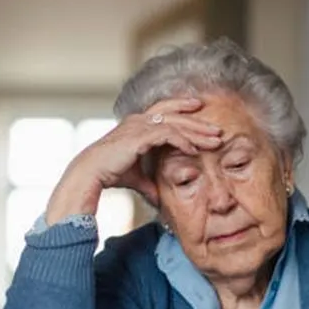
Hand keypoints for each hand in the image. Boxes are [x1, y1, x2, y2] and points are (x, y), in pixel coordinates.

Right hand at [45, 97, 222, 224]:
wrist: (91, 172)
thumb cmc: (109, 173)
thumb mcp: (136, 177)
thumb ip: (150, 183)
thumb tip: (159, 200)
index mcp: (137, 124)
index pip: (165, 110)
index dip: (183, 108)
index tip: (200, 110)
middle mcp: (139, 120)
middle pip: (176, 115)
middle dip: (198, 122)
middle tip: (217, 130)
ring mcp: (139, 125)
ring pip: (176, 123)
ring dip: (197, 132)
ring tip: (214, 140)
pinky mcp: (140, 135)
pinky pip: (168, 134)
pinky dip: (183, 141)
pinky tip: (194, 150)